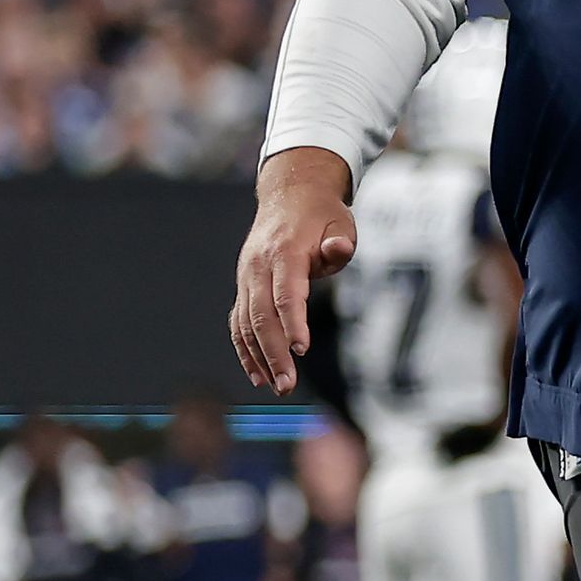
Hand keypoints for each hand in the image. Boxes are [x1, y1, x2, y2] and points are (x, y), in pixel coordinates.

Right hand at [233, 147, 357, 391]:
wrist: (289, 194)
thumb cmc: (321, 215)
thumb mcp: (340, 223)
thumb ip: (339, 243)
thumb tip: (337, 250)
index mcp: (284, 252)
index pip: (286, 293)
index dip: (293, 323)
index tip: (301, 350)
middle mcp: (258, 267)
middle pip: (262, 316)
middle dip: (274, 353)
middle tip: (287, 385)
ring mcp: (247, 277)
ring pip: (246, 323)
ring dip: (259, 358)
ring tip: (276, 386)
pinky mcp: (244, 286)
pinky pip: (239, 322)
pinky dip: (245, 348)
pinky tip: (257, 374)